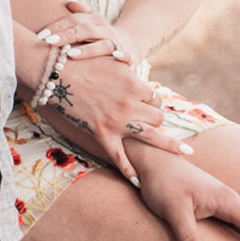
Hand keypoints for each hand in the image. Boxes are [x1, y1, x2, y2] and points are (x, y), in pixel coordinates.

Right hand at [45, 45, 190, 179]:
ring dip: (166, 143)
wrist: (56, 75)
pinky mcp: (102, 135)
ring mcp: (117, 122)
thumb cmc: (82, 62)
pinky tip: (139, 180)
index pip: (156, 98)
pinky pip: (120, 157)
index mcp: (135, 85)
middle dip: (156, 119)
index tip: (147, 104)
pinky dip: (130, 170)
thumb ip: (128, 68)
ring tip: (183, 152)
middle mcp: (131, 105)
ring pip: (151, 135)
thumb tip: (135, 67)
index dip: (153, 102)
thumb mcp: (111, 60)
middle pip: (158, 117)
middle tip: (152, 122)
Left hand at [55, 0, 152, 73]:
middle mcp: (104, 29)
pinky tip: (115, 57)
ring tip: (71, 54)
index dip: (57, 26)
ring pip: (102, 44)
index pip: (73, 19)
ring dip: (87, 49)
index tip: (41, 36)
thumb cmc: (101, 34)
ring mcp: (116, 42)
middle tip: (50, 42)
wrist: (128, 44)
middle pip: (84, 30)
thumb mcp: (91, 20)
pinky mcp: (127, 55)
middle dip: (66, 36)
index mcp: (93, 19)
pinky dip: (121, 55)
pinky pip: (125, 54)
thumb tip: (68, 1)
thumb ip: (79, 11)